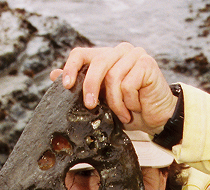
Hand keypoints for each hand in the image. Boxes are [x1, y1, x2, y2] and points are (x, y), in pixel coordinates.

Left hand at [53, 43, 178, 135]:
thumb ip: (79, 86)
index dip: (71, 67)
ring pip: (113, 76)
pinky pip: (128, 84)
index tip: (66, 85)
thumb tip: (54, 74)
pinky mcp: (147, 63)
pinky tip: (133, 108)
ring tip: (121, 113)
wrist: (154, 117)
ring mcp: (134, 54)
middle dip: (91, 86)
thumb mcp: (99, 100)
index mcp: (104, 56)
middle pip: (97, 63)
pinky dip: (128, 102)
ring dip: (115, 101)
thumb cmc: (126, 108)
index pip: (81, 53)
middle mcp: (119, 51)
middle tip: (91, 105)